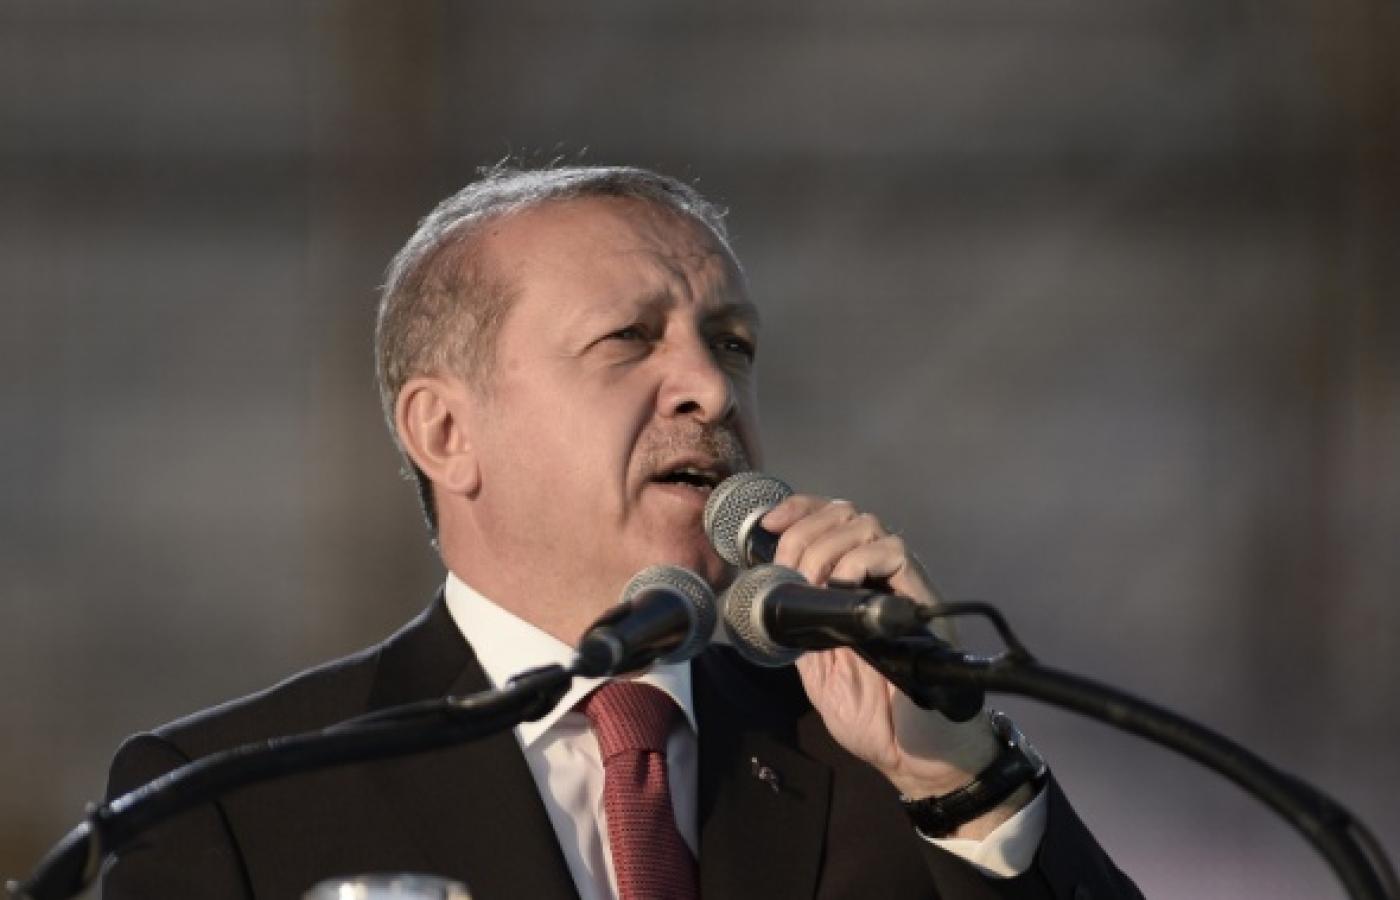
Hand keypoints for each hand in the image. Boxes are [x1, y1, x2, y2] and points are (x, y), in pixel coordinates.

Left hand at [762, 495, 1026, 836]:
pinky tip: (842, 588)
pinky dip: (859, 561)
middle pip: (844, 514)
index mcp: (852, 589)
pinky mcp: (922, 598)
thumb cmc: (873, 716)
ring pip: (866, 525)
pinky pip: (893, 553)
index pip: (829, 521)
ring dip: (827, 547)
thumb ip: (799, 630)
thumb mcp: (816, 669)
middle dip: (805, 531)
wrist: (916, 752)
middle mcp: (879, 579)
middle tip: (791, 571)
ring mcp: (902, 586)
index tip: (771, 524)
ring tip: (815, 586)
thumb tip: (768, 596)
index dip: (799, 511)